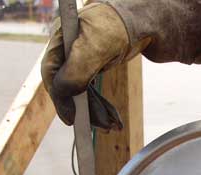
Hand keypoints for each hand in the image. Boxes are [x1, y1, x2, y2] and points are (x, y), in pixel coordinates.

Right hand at [41, 0, 200, 128]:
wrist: (149, 20)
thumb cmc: (119, 27)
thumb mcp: (94, 50)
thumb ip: (74, 73)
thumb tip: (62, 95)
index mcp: (62, 39)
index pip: (51, 73)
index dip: (59, 98)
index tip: (71, 119)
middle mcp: (69, 48)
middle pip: (67, 86)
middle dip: (84, 109)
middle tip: (101, 127)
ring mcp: (83, 57)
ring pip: (82, 92)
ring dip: (96, 113)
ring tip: (113, 126)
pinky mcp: (97, 64)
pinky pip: (94, 91)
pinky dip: (103, 106)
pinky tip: (114, 118)